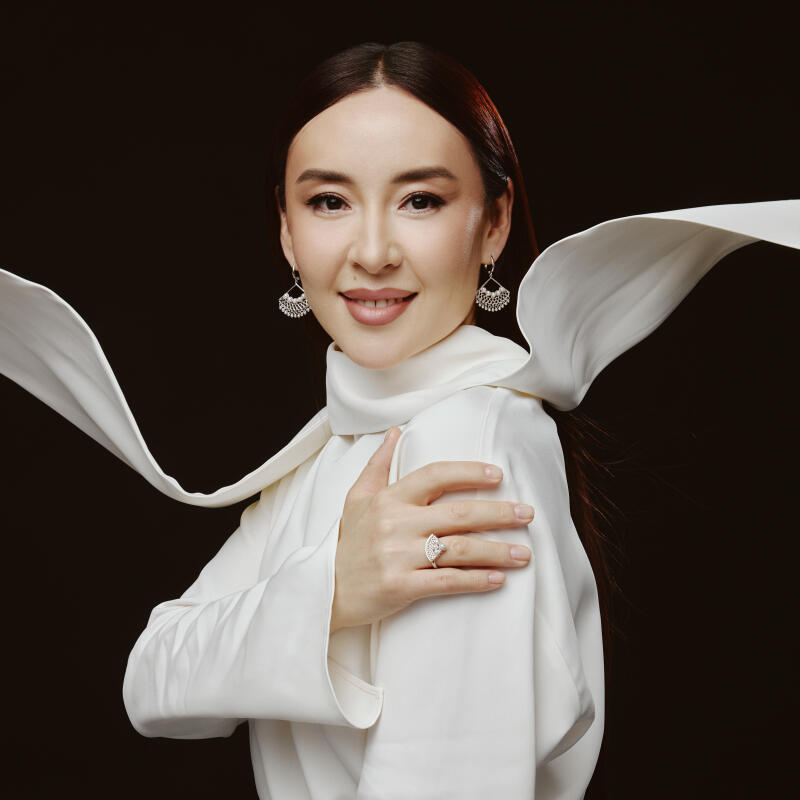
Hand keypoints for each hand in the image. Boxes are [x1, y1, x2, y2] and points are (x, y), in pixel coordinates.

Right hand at [329, 426, 534, 633]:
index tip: (498, 475)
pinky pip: (447, 582)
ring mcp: (398, 557)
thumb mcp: (356, 497)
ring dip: (496, 550)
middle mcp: (395, 524)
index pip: (435, 476)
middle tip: (527, 514)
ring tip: (524, 553)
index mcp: (388, 499)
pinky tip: (498, 578)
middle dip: (498, 513)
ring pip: (459, 549)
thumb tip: (396, 432)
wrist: (324, 590)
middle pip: (458, 513)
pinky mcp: (401, 587)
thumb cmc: (347, 542)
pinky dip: (476, 580)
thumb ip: (378, 464)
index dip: (469, 472)